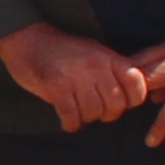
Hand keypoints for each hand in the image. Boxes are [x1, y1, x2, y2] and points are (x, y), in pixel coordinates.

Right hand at [0, 21, 148, 131]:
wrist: (28, 40)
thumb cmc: (63, 51)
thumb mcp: (94, 52)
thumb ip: (113, 70)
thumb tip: (135, 95)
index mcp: (107, 57)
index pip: (136, 84)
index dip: (132, 100)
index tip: (119, 102)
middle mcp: (95, 66)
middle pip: (116, 105)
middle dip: (107, 114)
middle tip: (95, 111)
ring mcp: (75, 77)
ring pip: (94, 113)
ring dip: (86, 118)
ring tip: (79, 112)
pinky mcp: (56, 87)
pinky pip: (72, 116)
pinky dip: (71, 124)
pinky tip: (67, 121)